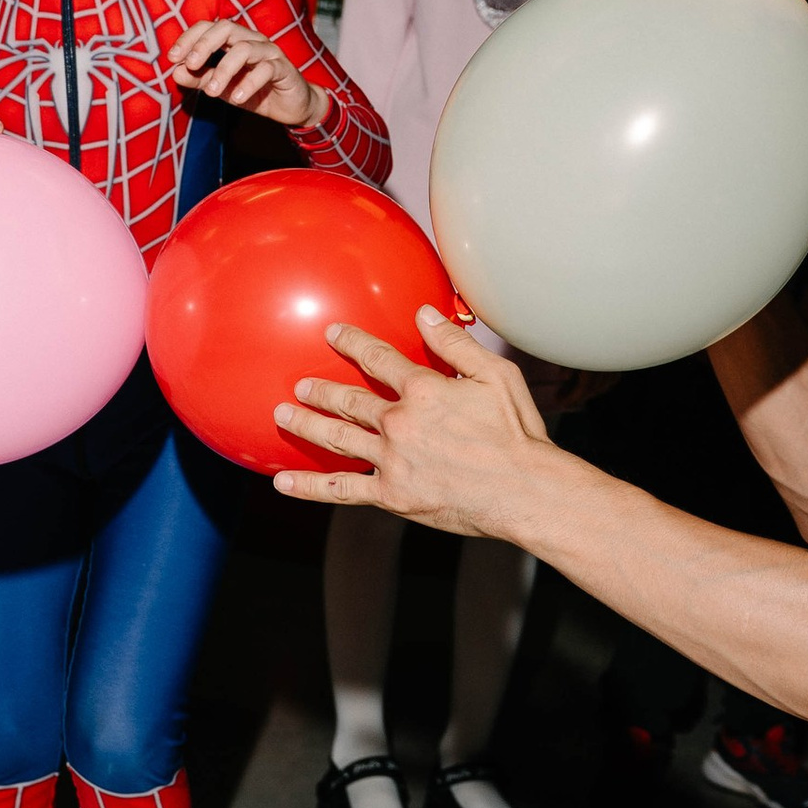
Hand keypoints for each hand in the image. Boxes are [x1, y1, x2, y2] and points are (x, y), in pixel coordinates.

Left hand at [171, 15, 323, 131]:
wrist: (291, 106)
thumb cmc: (254, 91)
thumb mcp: (221, 88)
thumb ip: (199, 79)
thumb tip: (176, 72)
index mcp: (234, 40)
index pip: (209, 27)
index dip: (189, 38)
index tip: (173, 57)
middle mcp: (251, 40)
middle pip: (226, 28)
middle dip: (204, 44)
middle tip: (191, 65)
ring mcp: (269, 52)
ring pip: (243, 49)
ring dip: (224, 70)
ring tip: (212, 93)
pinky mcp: (284, 68)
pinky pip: (266, 69)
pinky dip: (249, 83)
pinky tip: (237, 99)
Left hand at [274, 309, 553, 535]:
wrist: (524, 492)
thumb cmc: (518, 434)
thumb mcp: (497, 376)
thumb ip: (455, 344)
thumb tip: (424, 313)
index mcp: (423, 390)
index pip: (377, 358)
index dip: (352, 343)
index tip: (332, 334)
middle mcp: (399, 422)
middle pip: (349, 400)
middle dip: (320, 389)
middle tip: (299, 384)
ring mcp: (391, 460)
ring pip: (336, 438)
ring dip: (307, 424)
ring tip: (283, 414)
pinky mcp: (391, 495)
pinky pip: (342, 489)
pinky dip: (309, 487)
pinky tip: (283, 483)